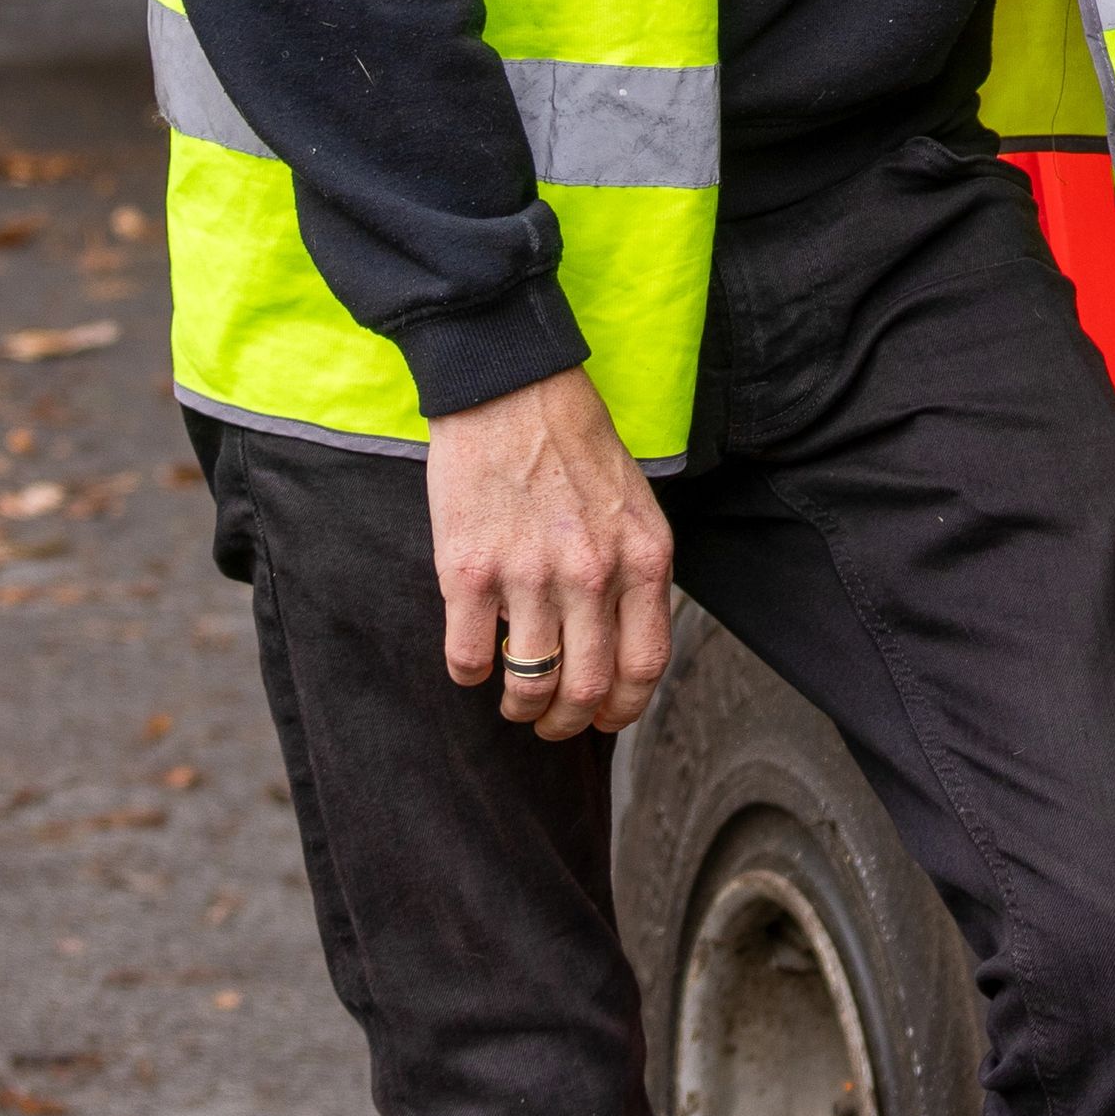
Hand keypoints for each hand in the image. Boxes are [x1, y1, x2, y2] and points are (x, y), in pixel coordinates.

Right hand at [427, 367, 676, 743]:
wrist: (512, 392)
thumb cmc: (575, 444)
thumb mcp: (634, 506)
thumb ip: (633, 571)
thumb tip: (622, 642)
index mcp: (643, 558)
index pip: (646, 665)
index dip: (624, 709)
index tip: (604, 719)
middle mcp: (593, 574)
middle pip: (589, 688)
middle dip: (568, 722)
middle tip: (551, 723)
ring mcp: (531, 575)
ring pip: (530, 683)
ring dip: (520, 705)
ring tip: (513, 699)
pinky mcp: (469, 572)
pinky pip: (468, 656)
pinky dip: (469, 673)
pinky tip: (473, 660)